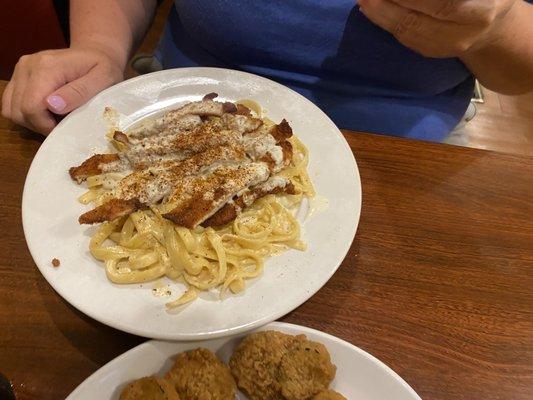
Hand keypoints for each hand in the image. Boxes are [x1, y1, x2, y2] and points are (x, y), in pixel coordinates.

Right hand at [1, 45, 123, 134]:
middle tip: (61, 124)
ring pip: (10, 109)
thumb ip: (79, 92)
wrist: (96, 52)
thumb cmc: (104, 68)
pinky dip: (24, 113)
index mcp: (48, 67)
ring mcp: (21, 69)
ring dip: (31, 121)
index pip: (31, 106)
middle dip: (39, 125)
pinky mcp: (18, 74)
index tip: (64, 127)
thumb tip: (53, 105)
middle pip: (19, 110)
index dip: (45, 125)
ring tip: (54, 118)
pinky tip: (44, 113)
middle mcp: (28, 65)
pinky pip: (9, 103)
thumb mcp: (102, 80)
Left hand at [358, 0, 517, 57]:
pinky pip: (403, 38)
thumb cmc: (487, 0)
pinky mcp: (429, 52)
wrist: (491, 32)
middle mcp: (460, 35)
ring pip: (406, 33)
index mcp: (480, 13)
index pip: (444, 6)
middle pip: (417, 22)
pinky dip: (384, 22)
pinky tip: (370, 9)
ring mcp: (443, 48)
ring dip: (380, 15)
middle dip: (387, 6)